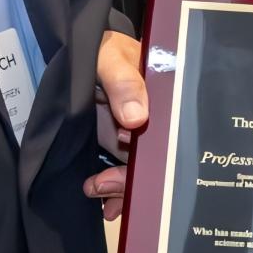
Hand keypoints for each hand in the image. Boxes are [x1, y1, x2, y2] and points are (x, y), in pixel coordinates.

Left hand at [82, 30, 149, 219]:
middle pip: (157, 156)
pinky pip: (120, 170)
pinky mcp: (114, 143)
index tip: (128, 145)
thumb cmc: (102, 48)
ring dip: (122, 188)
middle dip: (134, 177)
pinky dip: (114, 190)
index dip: (157, 147)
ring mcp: (134, 134)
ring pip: (138, 168)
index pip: (171, 128)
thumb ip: (122, 81)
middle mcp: (155, 119)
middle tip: (105, 186)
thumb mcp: (111, 55)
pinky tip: (105, 204)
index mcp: (163, 97)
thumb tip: (136, 119)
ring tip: (96, 192)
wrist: (81, 51)